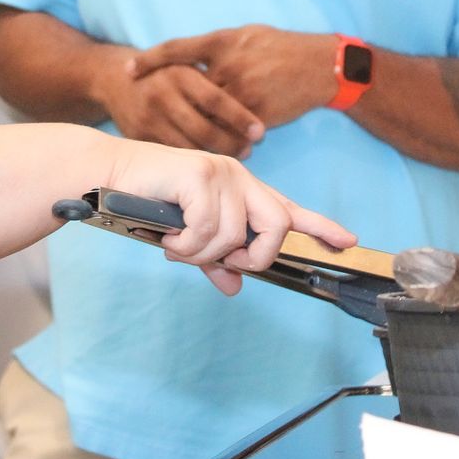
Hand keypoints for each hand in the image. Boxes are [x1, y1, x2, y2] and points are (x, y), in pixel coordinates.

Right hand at [90, 53, 264, 157]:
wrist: (114, 79)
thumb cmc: (164, 73)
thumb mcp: (186, 65)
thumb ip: (214, 81)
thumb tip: (255, 101)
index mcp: (179, 74)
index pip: (215, 100)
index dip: (240, 118)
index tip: (260, 132)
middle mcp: (162, 96)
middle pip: (203, 128)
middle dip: (230, 143)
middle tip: (249, 150)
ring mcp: (148, 119)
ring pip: (188, 146)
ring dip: (214, 156)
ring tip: (235, 160)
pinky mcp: (139, 138)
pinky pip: (172, 155)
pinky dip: (192, 161)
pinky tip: (209, 164)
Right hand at [104, 141, 355, 294]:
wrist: (109, 177)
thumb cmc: (148, 204)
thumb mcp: (187, 237)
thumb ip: (214, 259)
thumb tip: (234, 286)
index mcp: (241, 189)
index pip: (289, 208)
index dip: (321, 226)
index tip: (349, 242)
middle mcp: (237, 177)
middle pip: (277, 224)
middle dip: (255, 254)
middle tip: (222, 262)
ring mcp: (220, 172)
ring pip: (234, 234)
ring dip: (202, 254)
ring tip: (177, 246)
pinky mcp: (198, 174)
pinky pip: (208, 227)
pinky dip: (188, 244)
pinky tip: (169, 238)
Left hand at [129, 26, 338, 130]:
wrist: (321, 65)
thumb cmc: (281, 47)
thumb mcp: (245, 35)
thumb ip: (217, 48)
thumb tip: (189, 59)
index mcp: (222, 42)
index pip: (176, 49)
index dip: (149, 60)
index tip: (127, 71)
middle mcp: (228, 65)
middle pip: (186, 91)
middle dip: (168, 105)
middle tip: (146, 114)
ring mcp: (242, 91)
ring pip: (206, 116)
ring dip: (192, 129)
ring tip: (176, 138)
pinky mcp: (257, 113)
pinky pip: (229, 132)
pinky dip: (219, 141)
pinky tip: (211, 148)